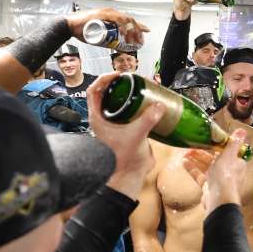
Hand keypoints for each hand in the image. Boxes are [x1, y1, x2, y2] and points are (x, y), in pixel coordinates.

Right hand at [67, 8, 147, 48]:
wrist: (69, 26)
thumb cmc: (82, 31)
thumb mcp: (99, 36)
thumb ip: (108, 40)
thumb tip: (117, 47)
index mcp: (111, 16)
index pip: (128, 20)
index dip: (138, 26)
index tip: (146, 32)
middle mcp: (111, 12)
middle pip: (130, 19)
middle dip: (138, 30)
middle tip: (140, 41)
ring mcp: (107, 12)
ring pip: (125, 19)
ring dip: (132, 30)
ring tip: (134, 41)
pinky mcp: (102, 14)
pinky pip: (116, 19)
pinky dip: (122, 26)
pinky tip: (125, 34)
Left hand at [86, 73, 163, 196]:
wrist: (129, 177)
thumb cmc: (122, 161)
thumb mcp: (136, 136)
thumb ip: (147, 120)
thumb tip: (158, 106)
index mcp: (98, 119)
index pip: (94, 91)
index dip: (104, 79)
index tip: (118, 74)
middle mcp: (104, 120)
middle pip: (108, 94)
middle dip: (120, 84)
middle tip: (133, 79)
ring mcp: (115, 125)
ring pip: (119, 103)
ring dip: (129, 94)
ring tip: (141, 88)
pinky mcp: (126, 130)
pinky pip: (130, 113)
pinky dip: (138, 106)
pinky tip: (148, 104)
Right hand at [181, 129, 248, 211]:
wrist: (219, 198)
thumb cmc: (226, 176)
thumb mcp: (230, 154)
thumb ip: (234, 143)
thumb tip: (242, 131)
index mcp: (236, 163)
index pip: (227, 151)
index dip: (217, 145)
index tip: (207, 138)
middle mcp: (229, 171)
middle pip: (215, 158)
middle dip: (203, 151)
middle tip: (192, 145)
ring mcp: (218, 180)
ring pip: (206, 166)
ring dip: (196, 159)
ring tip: (185, 153)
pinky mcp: (209, 187)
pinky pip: (200, 176)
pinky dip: (192, 169)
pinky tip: (184, 163)